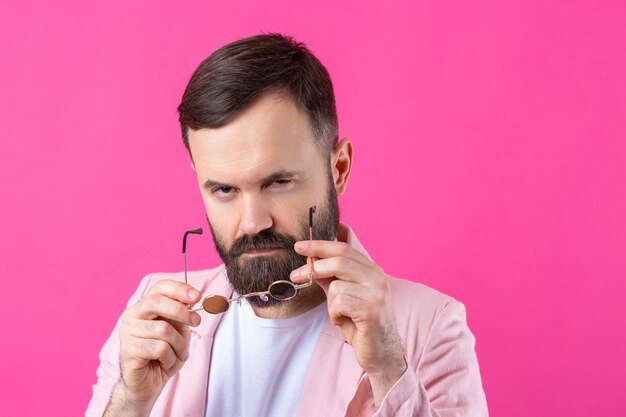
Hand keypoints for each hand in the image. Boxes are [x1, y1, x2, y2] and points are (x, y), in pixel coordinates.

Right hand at [107, 280, 201, 415]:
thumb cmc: (163, 356)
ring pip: (163, 329)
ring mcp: (127, 333)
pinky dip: (170, 357)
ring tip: (179, 354)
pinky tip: (165, 363)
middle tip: (196, 322)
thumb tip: (193, 302)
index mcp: (144, 307)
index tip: (197, 297)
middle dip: (181, 311)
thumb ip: (182, 316)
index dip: (179, 289)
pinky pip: (159, 348)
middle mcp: (132, 316)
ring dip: (179, 344)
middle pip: (156, 302)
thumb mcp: (179, 332)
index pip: (159, 287)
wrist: (148, 385)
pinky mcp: (128, 350)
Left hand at [291, 241, 406, 406]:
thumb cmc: (361, 325)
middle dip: (314, 267)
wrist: (381, 353)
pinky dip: (335, 314)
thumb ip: (330, 278)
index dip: (320, 245)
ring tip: (340, 315)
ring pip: (336, 286)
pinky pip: (339, 303)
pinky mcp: (372, 311)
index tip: (299, 246)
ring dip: (330, 303)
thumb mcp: (343, 297)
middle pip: (340, 260)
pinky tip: (345, 321)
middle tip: (296, 276)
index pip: (344, 249)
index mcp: (372, 271)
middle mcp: (378, 278)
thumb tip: (311, 260)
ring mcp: (377, 294)